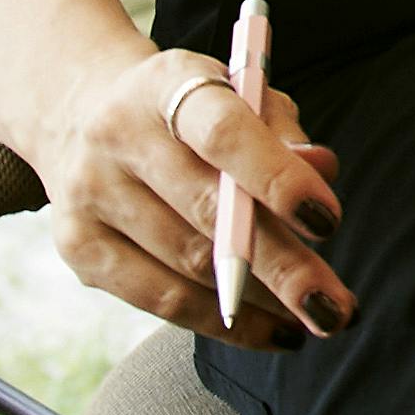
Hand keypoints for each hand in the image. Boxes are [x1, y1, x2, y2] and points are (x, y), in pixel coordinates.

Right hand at [28, 42, 352, 346]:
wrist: (83, 117)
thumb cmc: (192, 112)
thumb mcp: (240, 97)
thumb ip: (282, 131)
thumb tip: (321, 171)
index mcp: (165, 84)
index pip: (223, 133)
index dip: (277, 177)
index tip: (328, 220)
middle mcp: (117, 136)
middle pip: (208, 213)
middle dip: (283, 266)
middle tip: (336, 307)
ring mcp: (90, 194)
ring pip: (187, 264)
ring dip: (262, 302)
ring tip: (318, 316)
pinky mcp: (78, 247)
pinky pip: (159, 300)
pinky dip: (223, 322)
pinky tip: (272, 330)